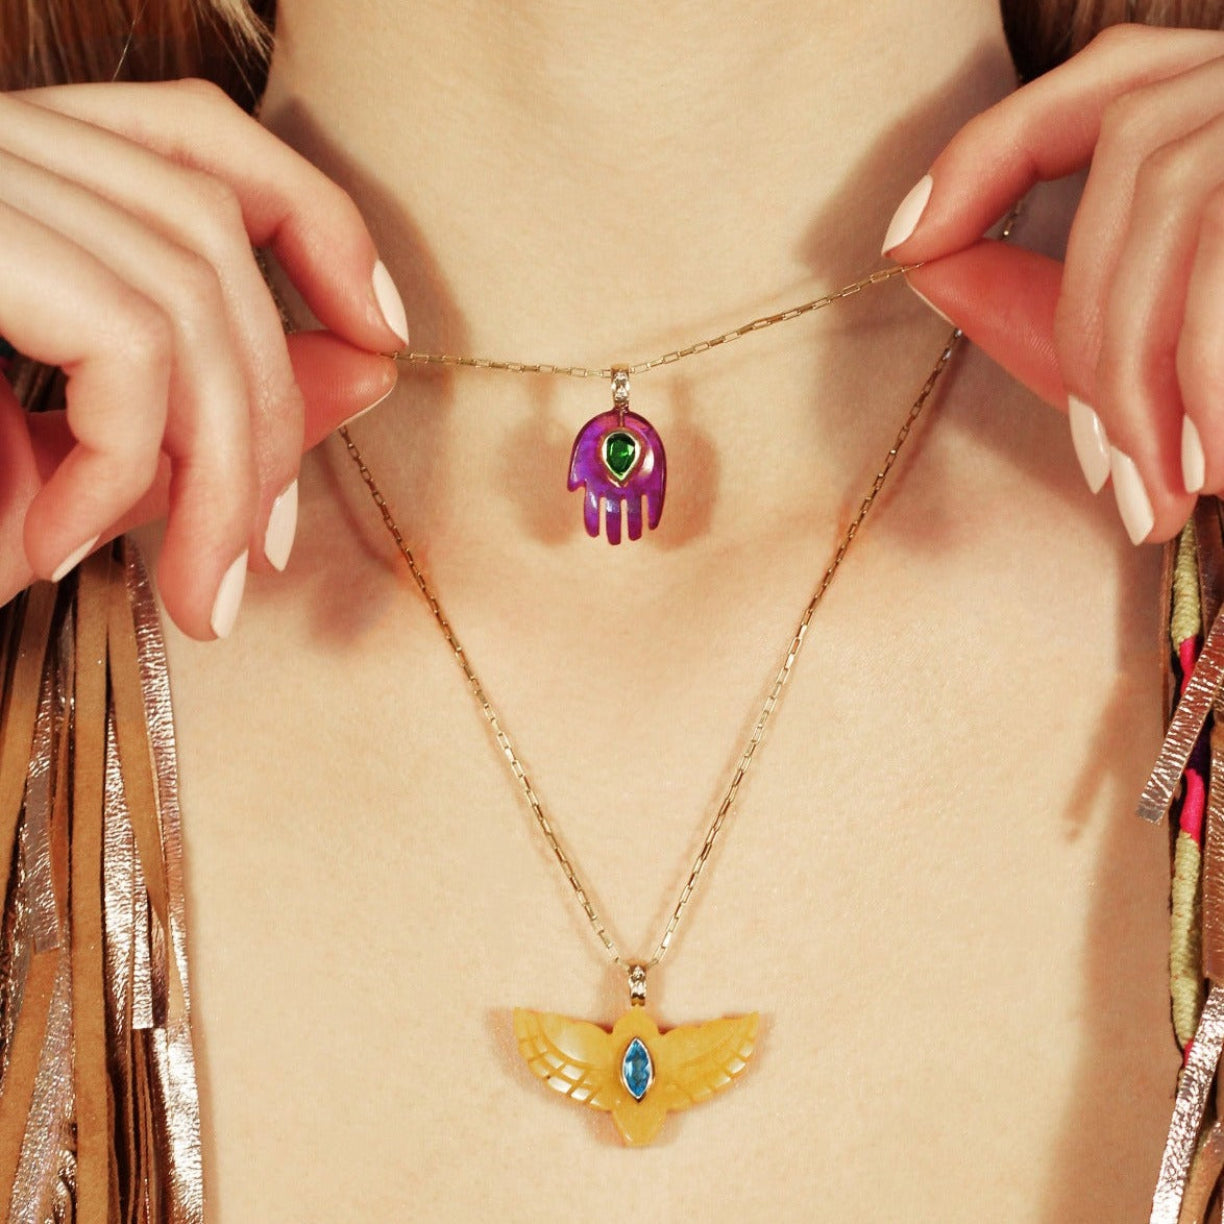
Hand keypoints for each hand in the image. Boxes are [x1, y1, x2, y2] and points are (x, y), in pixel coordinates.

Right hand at [0, 78, 403, 637]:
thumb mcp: (64, 446)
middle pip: (208, 238)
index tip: (382, 333)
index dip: (320, 222)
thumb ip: (201, 404)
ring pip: (180, 291)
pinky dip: (120, 463)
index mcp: (14, 174)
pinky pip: (117, 341)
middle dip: (271, 420)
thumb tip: (370, 365)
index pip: (199, 141)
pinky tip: (54, 546)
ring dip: (217, 470)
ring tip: (195, 593)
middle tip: (254, 561)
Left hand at [882, 24, 1223, 545]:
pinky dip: (1213, 378)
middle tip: (1113, 481)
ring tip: (1166, 494)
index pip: (1098, 90)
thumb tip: (953, 276)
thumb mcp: (1212, 302)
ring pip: (1175, 207)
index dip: (983, 157)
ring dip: (1140, 375)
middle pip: (1130, 167)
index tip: (908, 242)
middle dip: (1088, 341)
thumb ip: (1120, 286)